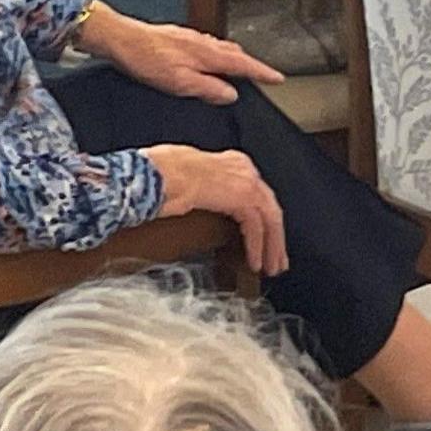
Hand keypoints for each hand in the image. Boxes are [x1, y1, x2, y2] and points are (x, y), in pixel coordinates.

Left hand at [79, 6, 280, 103]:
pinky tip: (208, 57)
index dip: (262, 72)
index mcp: (207, 54)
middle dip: (252, 64)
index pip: (243, 64)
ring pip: (221, 48)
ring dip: (235, 58)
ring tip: (241, 68)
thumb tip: (230, 94)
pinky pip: (207, 45)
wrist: (121, 38)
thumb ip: (209, 89)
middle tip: (264, 74)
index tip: (278, 78)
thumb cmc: (146, 59)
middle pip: (236, 53)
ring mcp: (191, 38)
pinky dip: (217, 53)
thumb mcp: (180, 83)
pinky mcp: (179, 37)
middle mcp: (203, 42)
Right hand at [147, 144, 285, 274]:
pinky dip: (257, 247)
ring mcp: (245, 180)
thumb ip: (203, 192)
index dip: (264, 219)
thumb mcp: (187, 182)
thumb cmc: (158, 176)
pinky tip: (254, 263)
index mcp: (231, 162)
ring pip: (269, 218)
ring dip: (271, 246)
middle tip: (276, 260)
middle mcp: (243, 168)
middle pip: (269, 207)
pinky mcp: (241, 197)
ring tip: (269, 268)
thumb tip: (199, 206)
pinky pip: (256, 227)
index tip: (266, 238)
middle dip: (274, 237)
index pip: (258, 194)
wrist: (153, 174)